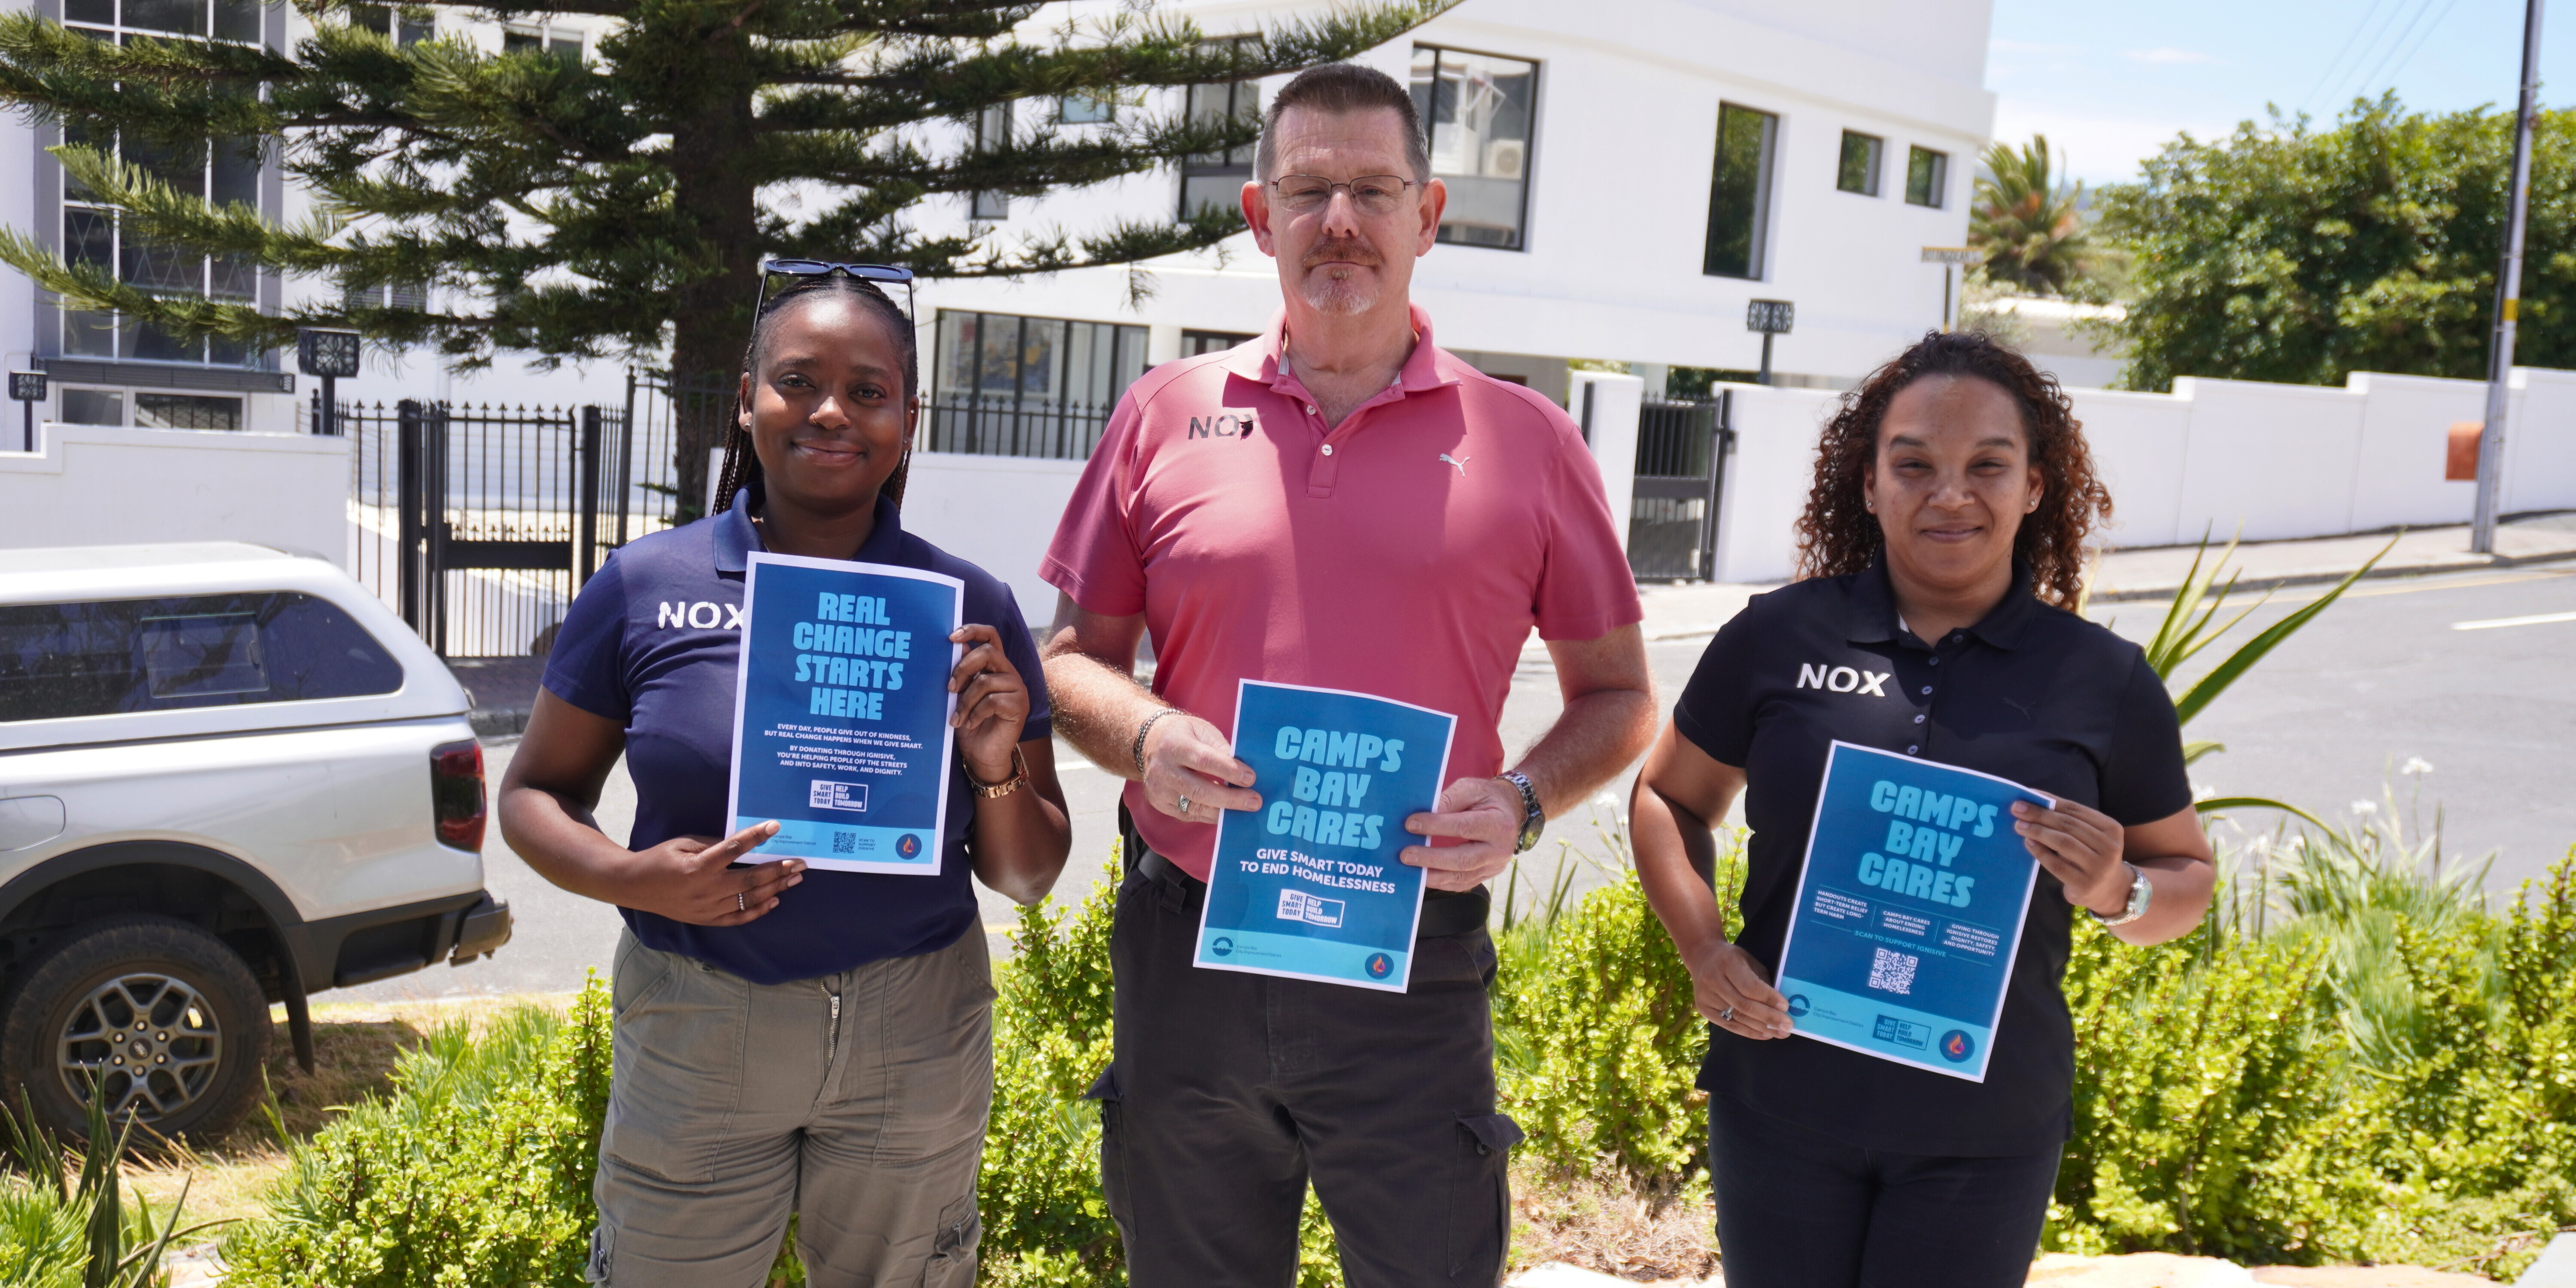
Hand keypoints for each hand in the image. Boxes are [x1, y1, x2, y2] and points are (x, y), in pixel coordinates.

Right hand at [619, 821, 802, 925]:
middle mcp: (705, 890)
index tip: (774, 827)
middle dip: (779, 869)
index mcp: (698, 866)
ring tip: (795, 878)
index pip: (733, 848)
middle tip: (800, 862)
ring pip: (749, 899)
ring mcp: (707, 908)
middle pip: (750, 879)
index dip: (755, 837)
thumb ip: (713, 844)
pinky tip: (775, 900)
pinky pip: (739, 918)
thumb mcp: (683, 843)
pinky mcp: (707, 920)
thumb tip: (743, 842)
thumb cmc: (660, 859)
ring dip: (776, 888)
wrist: (635, 887)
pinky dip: (758, 910)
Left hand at [948, 624, 1030, 781]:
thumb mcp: (959, 695)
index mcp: (995, 666)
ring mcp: (1017, 689)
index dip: (973, 630)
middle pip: (988, 652)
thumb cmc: (969, 724)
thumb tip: (952, 646)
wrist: (982, 756)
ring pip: (986, 681)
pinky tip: (970, 724)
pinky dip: (976, 713)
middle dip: (962, 668)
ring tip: (957, 717)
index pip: (990, 636)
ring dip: (965, 700)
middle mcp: (1008, 673)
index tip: (951, 637)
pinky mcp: (1019, 706)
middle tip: (949, 688)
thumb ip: (960, 673)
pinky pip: (992, 701)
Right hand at [1140, 710, 1260, 821]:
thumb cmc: (1182, 734)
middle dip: (1230, 798)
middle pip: (1199, 790)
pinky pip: (1188, 814)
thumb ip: (1221, 748)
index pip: (1203, 761)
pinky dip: (1210, 815)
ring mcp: (1159, 789)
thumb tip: (1243, 770)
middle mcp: (1162, 769)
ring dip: (1223, 810)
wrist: (1147, 742)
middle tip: (1255, 801)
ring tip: (1245, 809)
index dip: (1228, 771)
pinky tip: (1226, 812)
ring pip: (1194, 807)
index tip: (1251, 778)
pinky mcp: (1159, 803)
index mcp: (1174, 745)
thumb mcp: (1201, 730)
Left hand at [1400, 776, 1518, 892]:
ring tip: (1409, 868)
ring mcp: (1494, 866)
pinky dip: (1440, 882)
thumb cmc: (1487, 798)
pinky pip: (1462, 884)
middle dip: (1431, 858)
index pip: (1463, 827)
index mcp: (1498, 823)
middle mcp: (1500, 850)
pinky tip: (1422, 876)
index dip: (1435, 826)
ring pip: (1461, 877)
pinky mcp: (1486, 875)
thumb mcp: (1471, 788)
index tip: (1410, 824)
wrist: (1511, 812)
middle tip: (1405, 854)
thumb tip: (1422, 816)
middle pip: (1463, 859)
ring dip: (1432, 875)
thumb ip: (1449, 800)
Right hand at [1684, 940, 1794, 1038]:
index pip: (1749, 986)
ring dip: (1762, 1028)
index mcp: (1727, 963)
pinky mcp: (1704, 1009)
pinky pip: (1730, 1025)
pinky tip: (1765, 1034)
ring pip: (1738, 1017)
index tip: (1786, 1007)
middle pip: (1744, 1005)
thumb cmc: (1733, 960)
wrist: (1702, 957)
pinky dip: (1749, 1032)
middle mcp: (1713, 980)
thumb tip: (1781, 1006)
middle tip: (1788, 1026)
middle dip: (1769, 1017)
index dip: (1768, 998)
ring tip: (1780, 1033)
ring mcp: (1706, 997)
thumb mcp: (1749, 961)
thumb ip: (1763, 982)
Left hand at [2013, 799, 2129, 913]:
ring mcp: (2099, 867)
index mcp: (2111, 828)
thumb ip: (2069, 821)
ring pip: (2064, 843)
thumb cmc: (2092, 856)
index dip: (2051, 800)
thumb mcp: (2088, 837)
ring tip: (2019, 825)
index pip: (2076, 810)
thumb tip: (2034, 801)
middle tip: (2016, 809)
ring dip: (2038, 831)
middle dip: (2040, 814)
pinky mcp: (2085, 885)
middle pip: (2069, 825)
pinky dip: (2040, 852)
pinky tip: (2028, 843)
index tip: (2028, 793)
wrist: (2110, 891)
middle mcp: (2109, 847)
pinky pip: (2057, 865)